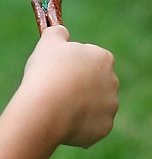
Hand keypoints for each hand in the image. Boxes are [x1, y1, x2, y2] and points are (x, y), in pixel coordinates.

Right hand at [20, 25, 118, 148]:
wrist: (46, 108)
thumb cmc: (47, 71)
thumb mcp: (48, 42)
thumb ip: (57, 33)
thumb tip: (61, 31)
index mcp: (103, 58)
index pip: (90, 58)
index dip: (72, 63)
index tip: (58, 69)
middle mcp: (113, 81)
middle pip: (94, 81)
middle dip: (79, 84)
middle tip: (56, 87)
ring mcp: (110, 106)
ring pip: (92, 104)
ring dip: (79, 104)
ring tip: (57, 105)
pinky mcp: (104, 127)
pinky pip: (90, 124)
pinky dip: (77, 123)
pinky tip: (62, 120)